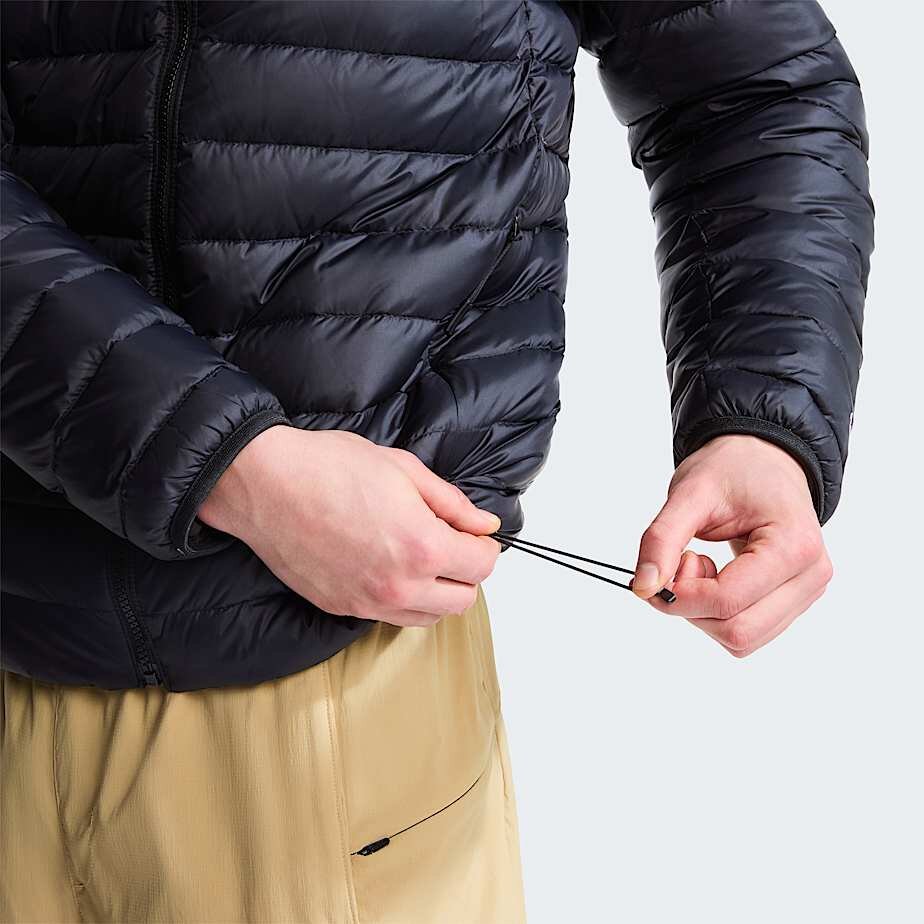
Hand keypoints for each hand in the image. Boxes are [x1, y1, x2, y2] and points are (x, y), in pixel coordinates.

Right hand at [198, 426, 501, 625]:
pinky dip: (403, 601)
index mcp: (422, 547)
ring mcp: (368, 603)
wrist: (265, 484)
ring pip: (428, 618)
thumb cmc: (328, 468)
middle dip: (467, 573)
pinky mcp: (341, 608)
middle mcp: (399, 586)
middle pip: (462, 601)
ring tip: (421, 558)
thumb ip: (452, 503)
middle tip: (452, 544)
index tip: (475, 533)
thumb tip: (484, 524)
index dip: (485, 546)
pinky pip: (389, 618)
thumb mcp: (404, 469)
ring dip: (437, 593)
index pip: (482, 566)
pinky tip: (390, 569)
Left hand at [632, 434, 832, 656]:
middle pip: (738, 632)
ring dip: (704, 613)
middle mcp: (811, 576)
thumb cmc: (732, 469)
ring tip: (702, 565)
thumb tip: (643, 587)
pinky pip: (748, 633)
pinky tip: (716, 577)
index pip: (727, 601)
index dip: (681, 594)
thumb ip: (661, 539)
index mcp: (794, 545)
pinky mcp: (794, 602)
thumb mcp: (689, 493)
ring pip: (742, 640)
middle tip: (682, 563)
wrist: (763, 458)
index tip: (661, 567)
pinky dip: (718, 614)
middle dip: (693, 607)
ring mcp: (807, 592)